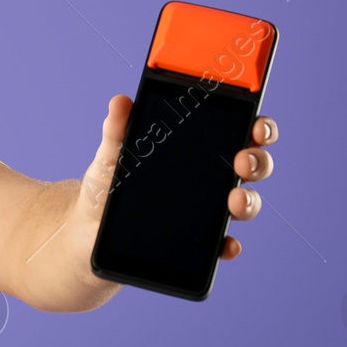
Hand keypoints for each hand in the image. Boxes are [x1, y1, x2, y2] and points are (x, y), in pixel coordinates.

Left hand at [76, 96, 280, 261]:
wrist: (88, 234)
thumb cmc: (106, 188)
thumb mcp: (111, 156)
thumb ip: (118, 130)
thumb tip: (120, 101)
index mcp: (196, 150)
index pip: (238, 131)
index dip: (257, 127)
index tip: (257, 126)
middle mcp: (209, 179)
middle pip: (252, 166)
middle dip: (258, 161)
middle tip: (243, 162)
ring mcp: (207, 212)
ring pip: (244, 204)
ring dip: (248, 202)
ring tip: (234, 201)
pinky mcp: (198, 244)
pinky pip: (222, 245)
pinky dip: (229, 245)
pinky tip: (226, 244)